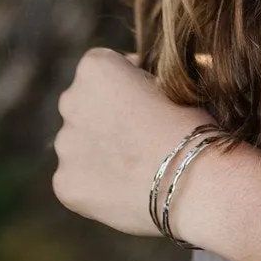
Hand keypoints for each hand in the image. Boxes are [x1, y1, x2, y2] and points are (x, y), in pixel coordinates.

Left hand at [52, 48, 211, 235]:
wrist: (195, 183)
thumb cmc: (192, 129)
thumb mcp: (172, 85)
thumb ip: (140, 83)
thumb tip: (134, 91)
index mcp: (95, 68)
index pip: (103, 69)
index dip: (127, 84)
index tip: (148, 101)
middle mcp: (70, 101)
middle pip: (85, 106)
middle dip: (106, 118)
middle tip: (139, 139)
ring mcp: (64, 145)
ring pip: (78, 144)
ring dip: (98, 151)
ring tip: (136, 169)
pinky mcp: (64, 183)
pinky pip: (76, 179)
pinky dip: (95, 185)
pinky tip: (125, 192)